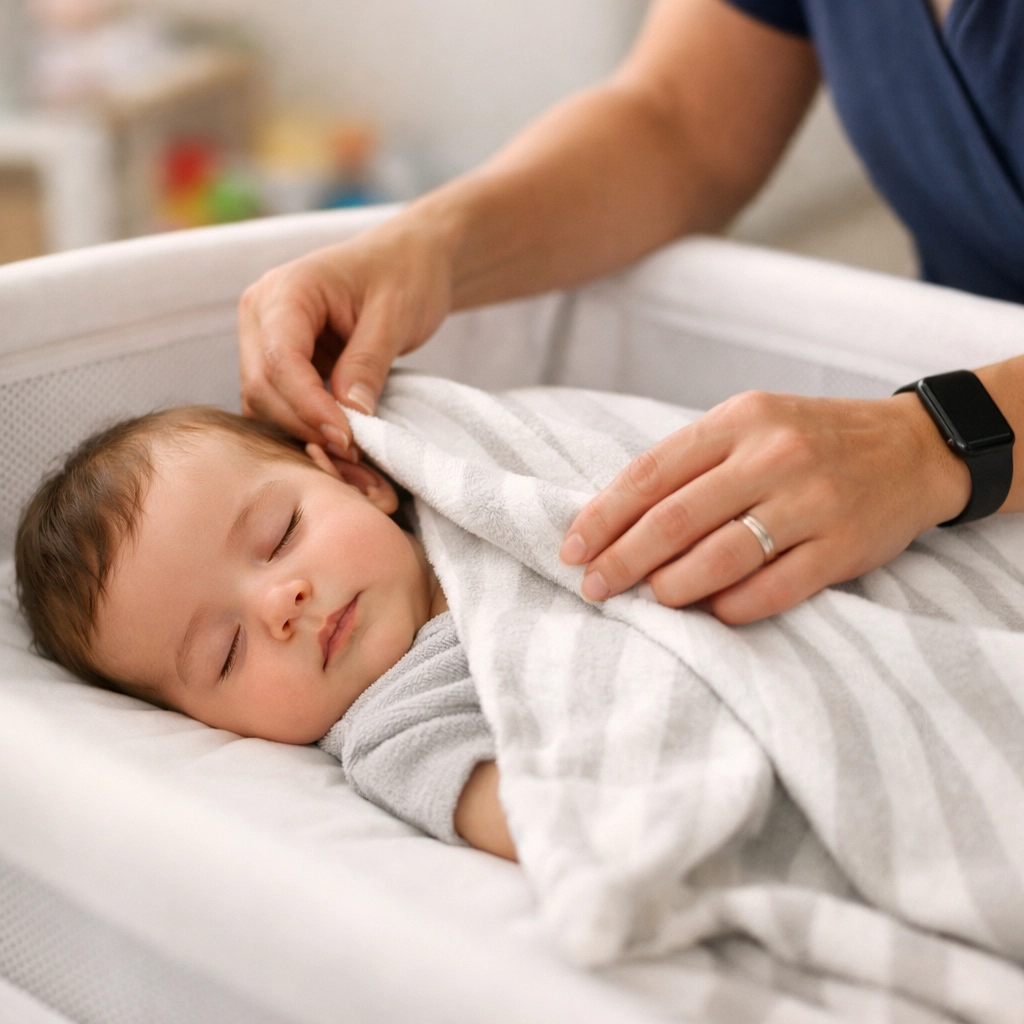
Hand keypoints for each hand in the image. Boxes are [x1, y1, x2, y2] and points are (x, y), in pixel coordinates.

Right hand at [239, 214, 454, 456]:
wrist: (410, 257)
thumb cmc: (405, 273)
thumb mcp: (395, 315)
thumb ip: (368, 363)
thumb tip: (349, 415)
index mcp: (285, 291)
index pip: (278, 359)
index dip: (309, 406)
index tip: (347, 439)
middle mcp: (261, 313)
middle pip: (262, 387)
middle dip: (305, 426)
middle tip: (355, 457)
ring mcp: (263, 337)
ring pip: (263, 402)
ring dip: (302, 432)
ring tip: (352, 454)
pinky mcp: (278, 360)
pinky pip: (278, 403)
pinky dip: (304, 426)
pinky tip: (340, 441)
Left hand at [559, 390, 971, 623]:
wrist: (912, 448)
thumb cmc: (810, 440)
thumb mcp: (751, 426)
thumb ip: (692, 463)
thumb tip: (618, 521)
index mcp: (739, 420)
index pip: (651, 473)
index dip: (602, 516)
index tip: (572, 549)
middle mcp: (772, 456)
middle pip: (675, 518)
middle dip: (622, 559)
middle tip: (593, 587)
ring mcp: (811, 501)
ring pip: (720, 556)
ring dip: (672, 588)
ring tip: (649, 600)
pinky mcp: (842, 546)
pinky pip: (773, 589)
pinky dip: (731, 607)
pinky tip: (710, 613)